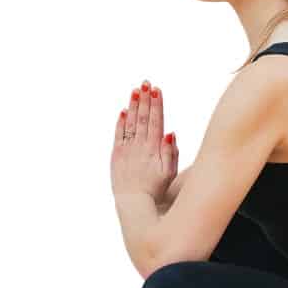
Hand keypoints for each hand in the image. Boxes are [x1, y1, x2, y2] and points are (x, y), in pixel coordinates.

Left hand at [110, 80, 178, 201]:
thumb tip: (170, 132)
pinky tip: (123, 111)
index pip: (156, 121)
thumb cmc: (155, 189)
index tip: (157, 90)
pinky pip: (118, 134)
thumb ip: (171, 151)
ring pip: (130, 123)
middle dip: (145, 99)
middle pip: (142, 118)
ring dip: (133, 105)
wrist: (134, 203)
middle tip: (146, 83)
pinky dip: (120, 122)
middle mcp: (139, 146)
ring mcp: (126, 149)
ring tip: (135, 90)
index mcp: (154, 148)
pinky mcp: (116, 155)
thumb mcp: (169, 172)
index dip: (157, 104)